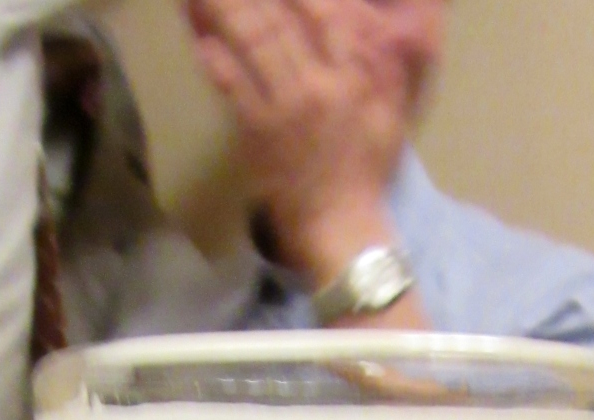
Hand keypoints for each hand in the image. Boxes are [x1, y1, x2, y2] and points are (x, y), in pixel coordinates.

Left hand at [185, 0, 409, 284]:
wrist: (340, 225)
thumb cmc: (366, 170)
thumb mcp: (390, 114)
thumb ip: (386, 67)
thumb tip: (393, 26)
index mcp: (354, 75)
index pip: (326, 13)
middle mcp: (319, 83)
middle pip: (280, 20)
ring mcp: (285, 107)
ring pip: (253, 44)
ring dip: (225, 11)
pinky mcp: (259, 132)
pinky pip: (233, 88)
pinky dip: (216, 63)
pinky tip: (201, 39)